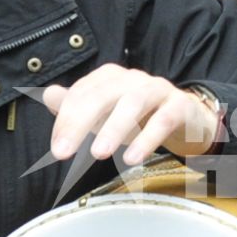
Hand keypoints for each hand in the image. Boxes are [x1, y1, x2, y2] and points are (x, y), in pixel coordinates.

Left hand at [42, 64, 220, 165]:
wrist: (188, 120)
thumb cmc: (140, 118)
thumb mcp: (106, 115)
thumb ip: (77, 106)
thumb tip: (48, 95)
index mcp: (110, 77)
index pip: (82, 93)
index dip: (66, 119)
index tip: (57, 148)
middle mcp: (133, 78)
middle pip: (102, 95)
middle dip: (79, 123)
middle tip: (63, 153)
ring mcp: (158, 90)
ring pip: (133, 103)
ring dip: (113, 129)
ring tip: (98, 154)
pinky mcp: (180, 106)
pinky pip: (163, 120)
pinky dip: (147, 139)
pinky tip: (131, 158)